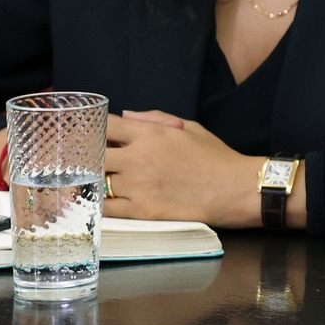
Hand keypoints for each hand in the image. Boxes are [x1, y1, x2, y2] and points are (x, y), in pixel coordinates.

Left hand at [103, 111, 259, 227]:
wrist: (234, 189)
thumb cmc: (216, 158)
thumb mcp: (190, 127)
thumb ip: (155, 118)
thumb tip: (126, 114)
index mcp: (151, 134)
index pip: (107, 125)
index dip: (96, 128)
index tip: (94, 134)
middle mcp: (139, 157)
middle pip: (94, 155)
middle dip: (90, 156)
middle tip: (90, 161)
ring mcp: (138, 185)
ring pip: (97, 182)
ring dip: (94, 181)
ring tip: (95, 182)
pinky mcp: (141, 210)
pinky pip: (106, 208)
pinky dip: (99, 204)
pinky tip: (103, 201)